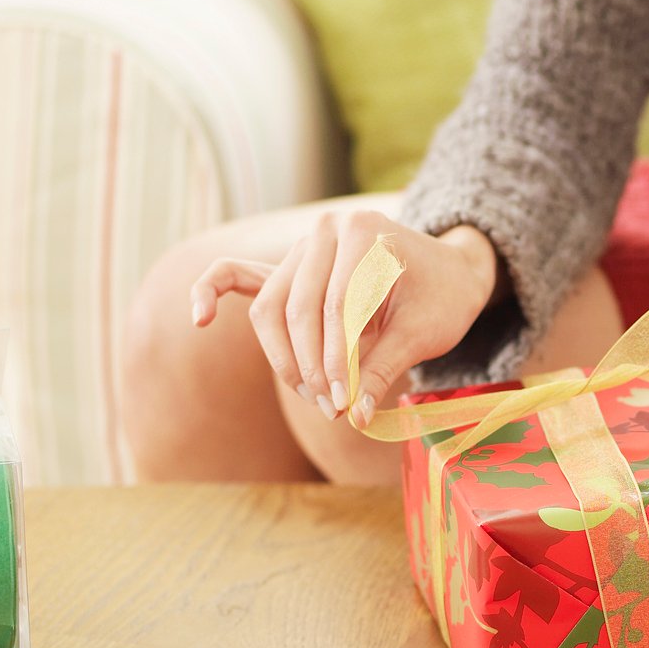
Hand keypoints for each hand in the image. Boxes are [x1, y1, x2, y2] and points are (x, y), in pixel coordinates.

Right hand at [191, 211, 499, 423]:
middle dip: (310, 366)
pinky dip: (212, 292)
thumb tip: (354, 416)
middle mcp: (325, 231)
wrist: (449, 271)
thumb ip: (383, 368)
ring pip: (270, 309)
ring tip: (314, 397)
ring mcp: (301, 249)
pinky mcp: (286, 269)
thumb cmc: (441, 298)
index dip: (337, 360)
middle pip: (297, 308)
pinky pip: (237, 276)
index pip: (336, 305)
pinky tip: (199, 319)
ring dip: (285, 358)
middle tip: (332, 408)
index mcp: (363, 232)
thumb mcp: (424, 332)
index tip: (344, 402)